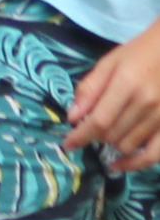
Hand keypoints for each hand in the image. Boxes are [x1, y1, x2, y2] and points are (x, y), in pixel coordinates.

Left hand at [70, 24, 159, 172]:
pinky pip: (155, 155)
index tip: (68, 144)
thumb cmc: (139, 54)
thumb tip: (72, 117)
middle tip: (89, 129)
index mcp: (127, 84)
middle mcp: (147, 104)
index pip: (99, 120)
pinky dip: (136, 163)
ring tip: (106, 135)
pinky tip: (121, 165)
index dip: (81, 136)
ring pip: (128, 145)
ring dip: (111, 144)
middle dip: (94, 136)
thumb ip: (90, 89)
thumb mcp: (109, 63)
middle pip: (112, 135)